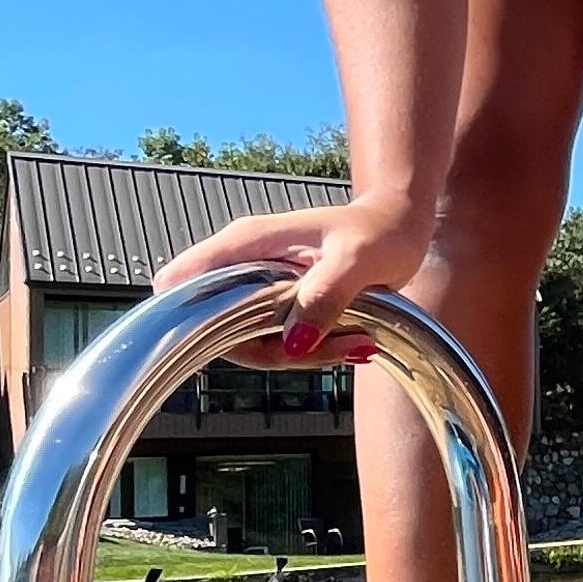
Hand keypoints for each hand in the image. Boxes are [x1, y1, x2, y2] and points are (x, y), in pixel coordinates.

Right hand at [156, 195, 430, 367]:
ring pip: (252, 342)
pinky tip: (353, 341)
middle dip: (268, 351)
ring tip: (355, 341)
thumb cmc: (380, 230)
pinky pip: (280, 342)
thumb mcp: (358, 258)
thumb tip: (293, 343)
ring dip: (301, 355)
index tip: (230, 343)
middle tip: (331, 345)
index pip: (182, 281)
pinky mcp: (280, 306)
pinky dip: (313, 352)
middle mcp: (244, 265)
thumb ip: (325, 295)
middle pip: (218, 327)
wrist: (400, 225)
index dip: (187, 319)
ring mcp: (260, 287)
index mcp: (248, 243)